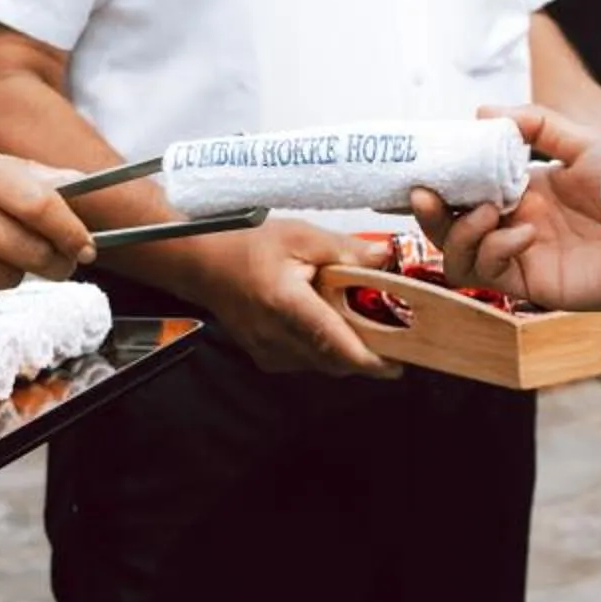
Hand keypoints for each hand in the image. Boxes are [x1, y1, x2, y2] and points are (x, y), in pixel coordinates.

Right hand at [162, 218, 398, 378]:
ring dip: (345, 353)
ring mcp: (269, 352)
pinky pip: (305, 362)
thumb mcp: (301, 236)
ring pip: (321, 365)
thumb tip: (387, 258)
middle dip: (366, 356)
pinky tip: (330, 326)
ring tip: (364, 327)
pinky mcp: (265, 357)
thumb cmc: (248, 244)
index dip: (372, 361)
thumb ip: (346, 250)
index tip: (400, 364)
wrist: (201, 263)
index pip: (337, 345)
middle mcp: (277, 338)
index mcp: (287, 306)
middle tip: (394, 340)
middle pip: (335, 362)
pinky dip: (324, 351)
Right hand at [415, 105, 600, 312]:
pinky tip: (523, 232)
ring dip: (460, 233)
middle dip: (431, 215)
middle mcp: (516, 224)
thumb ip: (535, 125)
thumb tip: (481, 113)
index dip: (438, 184)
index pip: (464, 192)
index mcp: (523, 190)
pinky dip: (495, 251)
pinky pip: (493, 275)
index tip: (419, 168)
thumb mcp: (582, 142)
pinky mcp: (538, 284)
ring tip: (488, 211)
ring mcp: (524, 257)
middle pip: (450, 229)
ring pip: (460, 259)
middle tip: (424, 193)